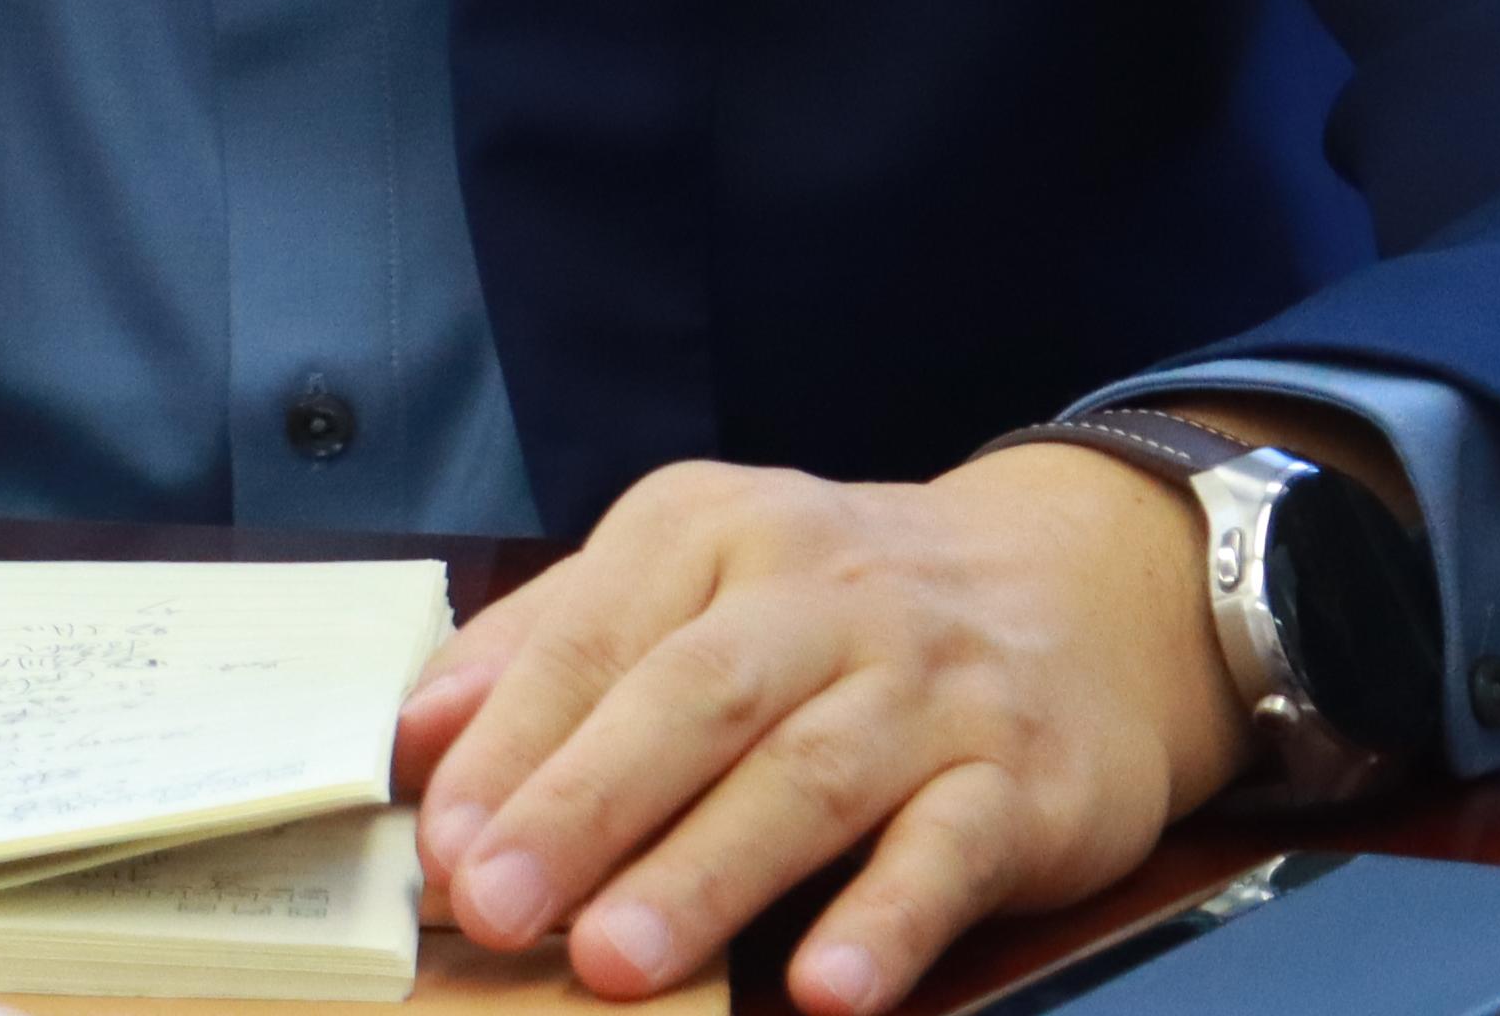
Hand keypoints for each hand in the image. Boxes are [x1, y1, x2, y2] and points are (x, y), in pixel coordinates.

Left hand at [395, 453, 1240, 1014]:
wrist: (1082, 588)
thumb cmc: (839, 609)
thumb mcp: (694, 578)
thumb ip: (553, 643)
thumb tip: (416, 735)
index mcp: (716, 530)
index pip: (594, 634)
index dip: (511, 742)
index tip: (440, 841)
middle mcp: (823, 592)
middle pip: (692, 699)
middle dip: (585, 806)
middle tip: (495, 906)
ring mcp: (928, 684)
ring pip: (807, 777)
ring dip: (705, 873)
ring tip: (616, 963)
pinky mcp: (1021, 777)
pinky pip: (947, 852)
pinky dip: (884, 920)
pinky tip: (826, 990)